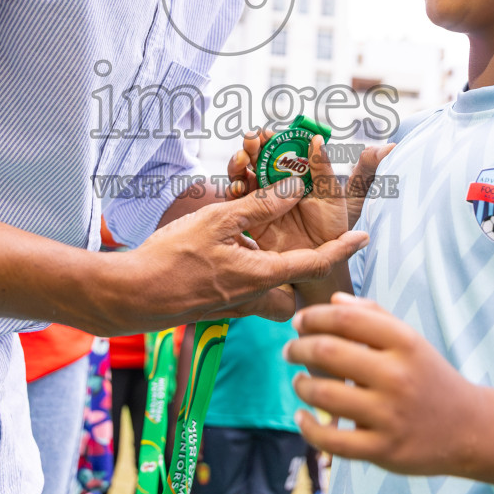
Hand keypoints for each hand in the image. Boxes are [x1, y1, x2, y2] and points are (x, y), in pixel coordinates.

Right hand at [97, 180, 368, 331]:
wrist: (129, 297)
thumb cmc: (170, 259)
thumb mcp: (217, 221)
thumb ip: (258, 205)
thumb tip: (293, 187)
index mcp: (260, 275)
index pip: (314, 263)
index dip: (342, 249)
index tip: (363, 237)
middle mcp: (253, 297)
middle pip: (296, 286)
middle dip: (302, 267)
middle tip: (299, 242)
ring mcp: (233, 305)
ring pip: (268, 288)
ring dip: (269, 262)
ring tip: (254, 234)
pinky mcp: (216, 306)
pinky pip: (243, 288)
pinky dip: (243, 264)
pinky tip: (222, 245)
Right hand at [227, 131, 394, 245]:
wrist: (322, 265)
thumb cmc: (334, 229)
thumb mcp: (332, 196)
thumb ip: (324, 169)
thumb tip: (318, 140)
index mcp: (299, 178)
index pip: (283, 152)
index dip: (274, 140)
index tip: (266, 131)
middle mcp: (279, 188)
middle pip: (261, 163)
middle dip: (253, 149)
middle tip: (251, 138)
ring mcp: (264, 205)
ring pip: (248, 179)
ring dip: (241, 166)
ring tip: (241, 158)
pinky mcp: (253, 222)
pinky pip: (241, 205)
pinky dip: (236, 194)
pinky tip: (237, 187)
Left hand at [286, 293, 480, 476]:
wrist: (469, 428)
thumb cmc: (430, 377)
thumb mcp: (411, 341)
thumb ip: (375, 316)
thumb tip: (333, 300)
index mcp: (405, 343)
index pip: (345, 318)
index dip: (313, 317)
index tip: (298, 322)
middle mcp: (398, 376)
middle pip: (327, 351)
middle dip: (298, 348)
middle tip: (289, 350)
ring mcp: (390, 415)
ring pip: (324, 394)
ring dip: (301, 385)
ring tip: (299, 381)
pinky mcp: (383, 450)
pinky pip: (331, 440)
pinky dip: (307, 427)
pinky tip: (301, 416)